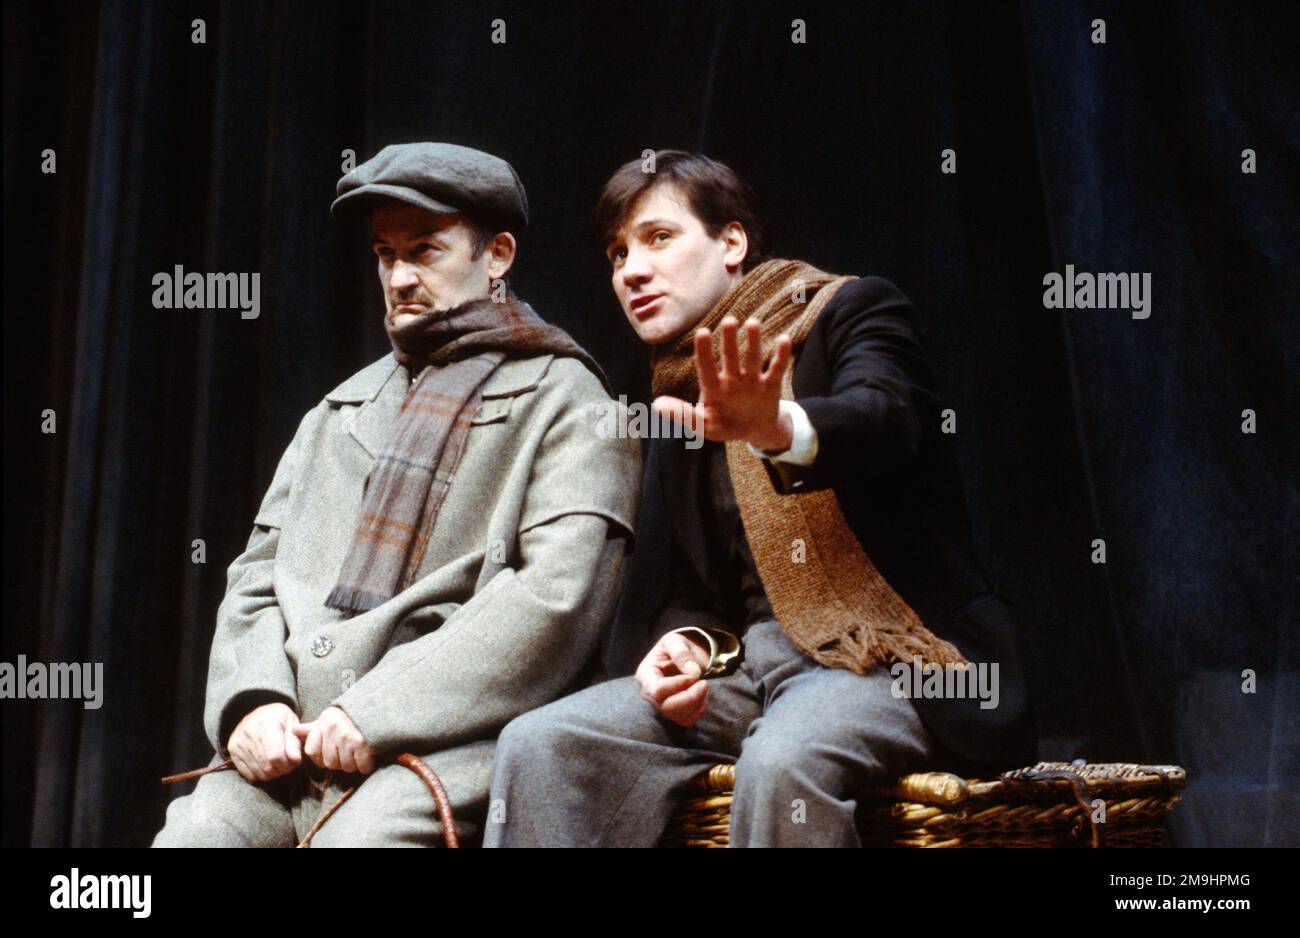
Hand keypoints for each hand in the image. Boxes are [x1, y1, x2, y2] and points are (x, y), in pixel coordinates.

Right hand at [228, 702, 303, 781]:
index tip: (294, 761)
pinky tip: (266, 765)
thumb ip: (295, 742)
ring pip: (258, 773)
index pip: (276, 756)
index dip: (288, 764)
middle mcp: (249, 732)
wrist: (258, 713)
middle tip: (288, 764)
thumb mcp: (292, 723)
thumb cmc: (279, 719)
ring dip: (272, 774)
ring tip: (278, 764)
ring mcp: (238, 742)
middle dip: (281, 770)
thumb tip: (295, 759)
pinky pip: (248, 774)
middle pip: (267, 766)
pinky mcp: (232, 749)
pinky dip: (260, 775)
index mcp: (266, 723)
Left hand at [292, 706, 374, 774]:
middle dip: (340, 761)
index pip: (312, 753)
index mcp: (323, 722)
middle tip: (349, 749)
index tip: (333, 748)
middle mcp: (333, 727)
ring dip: (354, 763)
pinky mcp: (362, 743)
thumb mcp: (327, 720)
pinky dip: (366, 765)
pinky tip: (367, 754)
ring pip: (346, 767)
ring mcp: (347, 735)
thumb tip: (291, 730)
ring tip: (358, 750)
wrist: (378, 711)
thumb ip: (310, 729)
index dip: (322, 756)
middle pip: (330, 763)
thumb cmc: (349, 720)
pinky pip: (361, 767)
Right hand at [635, 631, 712, 727]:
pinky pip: (688, 720)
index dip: (677, 685)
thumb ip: (681, 653)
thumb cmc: (676, 646)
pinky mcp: (675, 713)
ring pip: (679, 717)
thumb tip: (692, 671)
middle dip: (690, 698)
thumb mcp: (676, 641)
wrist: (685, 655)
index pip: (657, 690)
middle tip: (704, 682)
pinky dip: (700, 708)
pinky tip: (703, 694)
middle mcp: (650, 695)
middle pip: (667, 708)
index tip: (695, 673)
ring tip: (704, 684)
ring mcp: (662, 706)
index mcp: (646, 675)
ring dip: (697, 702)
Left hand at [653, 317, 794, 451]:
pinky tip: (783, 339)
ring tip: (753, 323)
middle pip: (730, 356)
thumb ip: (682, 415)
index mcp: (713, 387)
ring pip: (752, 358)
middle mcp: (732, 378)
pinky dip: (780, 356)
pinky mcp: (770, 385)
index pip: (706, 367)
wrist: (755, 431)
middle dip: (729, 340)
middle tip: (728, 320)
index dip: (704, 351)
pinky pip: (775, 369)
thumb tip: (656, 404)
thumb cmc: (725, 425)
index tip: (702, 332)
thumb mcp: (703, 425)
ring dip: (753, 341)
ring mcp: (751, 380)